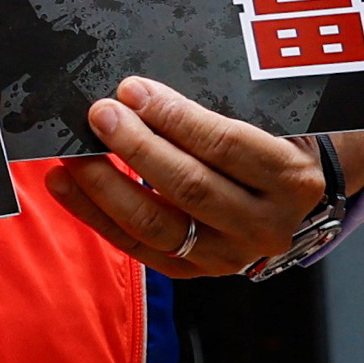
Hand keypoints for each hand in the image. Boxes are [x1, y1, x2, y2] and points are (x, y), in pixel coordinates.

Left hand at [46, 77, 363, 280]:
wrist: (296, 201)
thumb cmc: (275, 143)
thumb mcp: (268, 120)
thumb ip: (216, 110)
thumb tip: (140, 92)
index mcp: (290, 178)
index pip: (226, 145)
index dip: (176, 118)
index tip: (134, 90)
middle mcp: (265, 225)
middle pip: (191, 187)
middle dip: (137, 147)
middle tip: (100, 114)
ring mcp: (231, 256)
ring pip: (159, 225)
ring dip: (107, 186)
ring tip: (73, 155)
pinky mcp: (196, 272)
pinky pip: (139, 247)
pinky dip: (97, 215)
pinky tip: (67, 186)